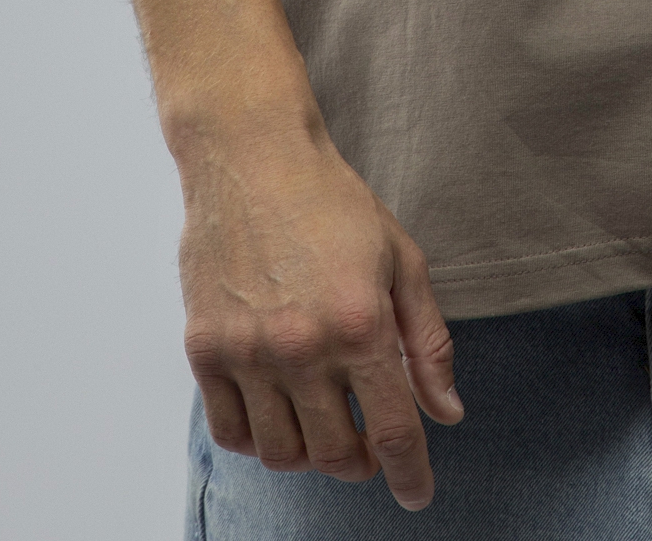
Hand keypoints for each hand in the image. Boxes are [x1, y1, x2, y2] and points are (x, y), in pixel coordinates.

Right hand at [176, 109, 462, 510]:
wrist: (253, 156)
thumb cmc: (331, 202)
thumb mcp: (401, 260)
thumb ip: (427, 342)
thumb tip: (447, 411)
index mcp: (360, 323)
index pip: (392, 430)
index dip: (410, 473)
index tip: (417, 493)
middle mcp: (302, 346)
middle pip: (335, 454)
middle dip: (360, 462)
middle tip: (366, 442)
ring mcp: (247, 351)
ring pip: (282, 454)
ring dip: (310, 455)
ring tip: (322, 424)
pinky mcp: (204, 348)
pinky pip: (231, 432)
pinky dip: (259, 440)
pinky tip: (278, 412)